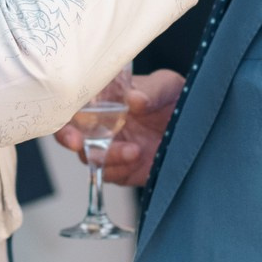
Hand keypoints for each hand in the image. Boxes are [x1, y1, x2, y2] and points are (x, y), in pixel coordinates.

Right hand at [55, 69, 182, 189]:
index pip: (72, 103)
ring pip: (88, 156)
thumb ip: (153, 91)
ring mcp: (109, 146)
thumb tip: (134, 99)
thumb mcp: (168, 86)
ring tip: (135, 151)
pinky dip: (119, 170)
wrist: (196, 128)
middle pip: (70, 132)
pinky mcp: (121, 168)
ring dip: (107, 156)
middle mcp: (100, 122)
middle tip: (80, 143)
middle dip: (69, 139)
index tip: (72, 123)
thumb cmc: (176, 99)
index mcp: (104, 97)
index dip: (65, 113)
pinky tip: (138, 159)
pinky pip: (108, 174)